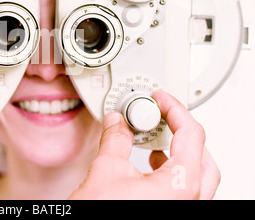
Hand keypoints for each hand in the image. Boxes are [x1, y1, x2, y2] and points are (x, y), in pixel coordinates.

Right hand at [69, 90, 219, 199]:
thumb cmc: (104, 213)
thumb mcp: (106, 171)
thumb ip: (116, 140)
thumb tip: (117, 122)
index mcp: (181, 186)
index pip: (191, 134)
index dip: (174, 109)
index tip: (160, 99)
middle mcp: (190, 201)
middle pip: (203, 156)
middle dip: (183, 131)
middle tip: (162, 115)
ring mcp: (184, 209)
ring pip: (199, 175)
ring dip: (180, 151)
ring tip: (155, 137)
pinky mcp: (171, 211)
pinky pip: (186, 190)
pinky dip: (173, 171)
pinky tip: (152, 164)